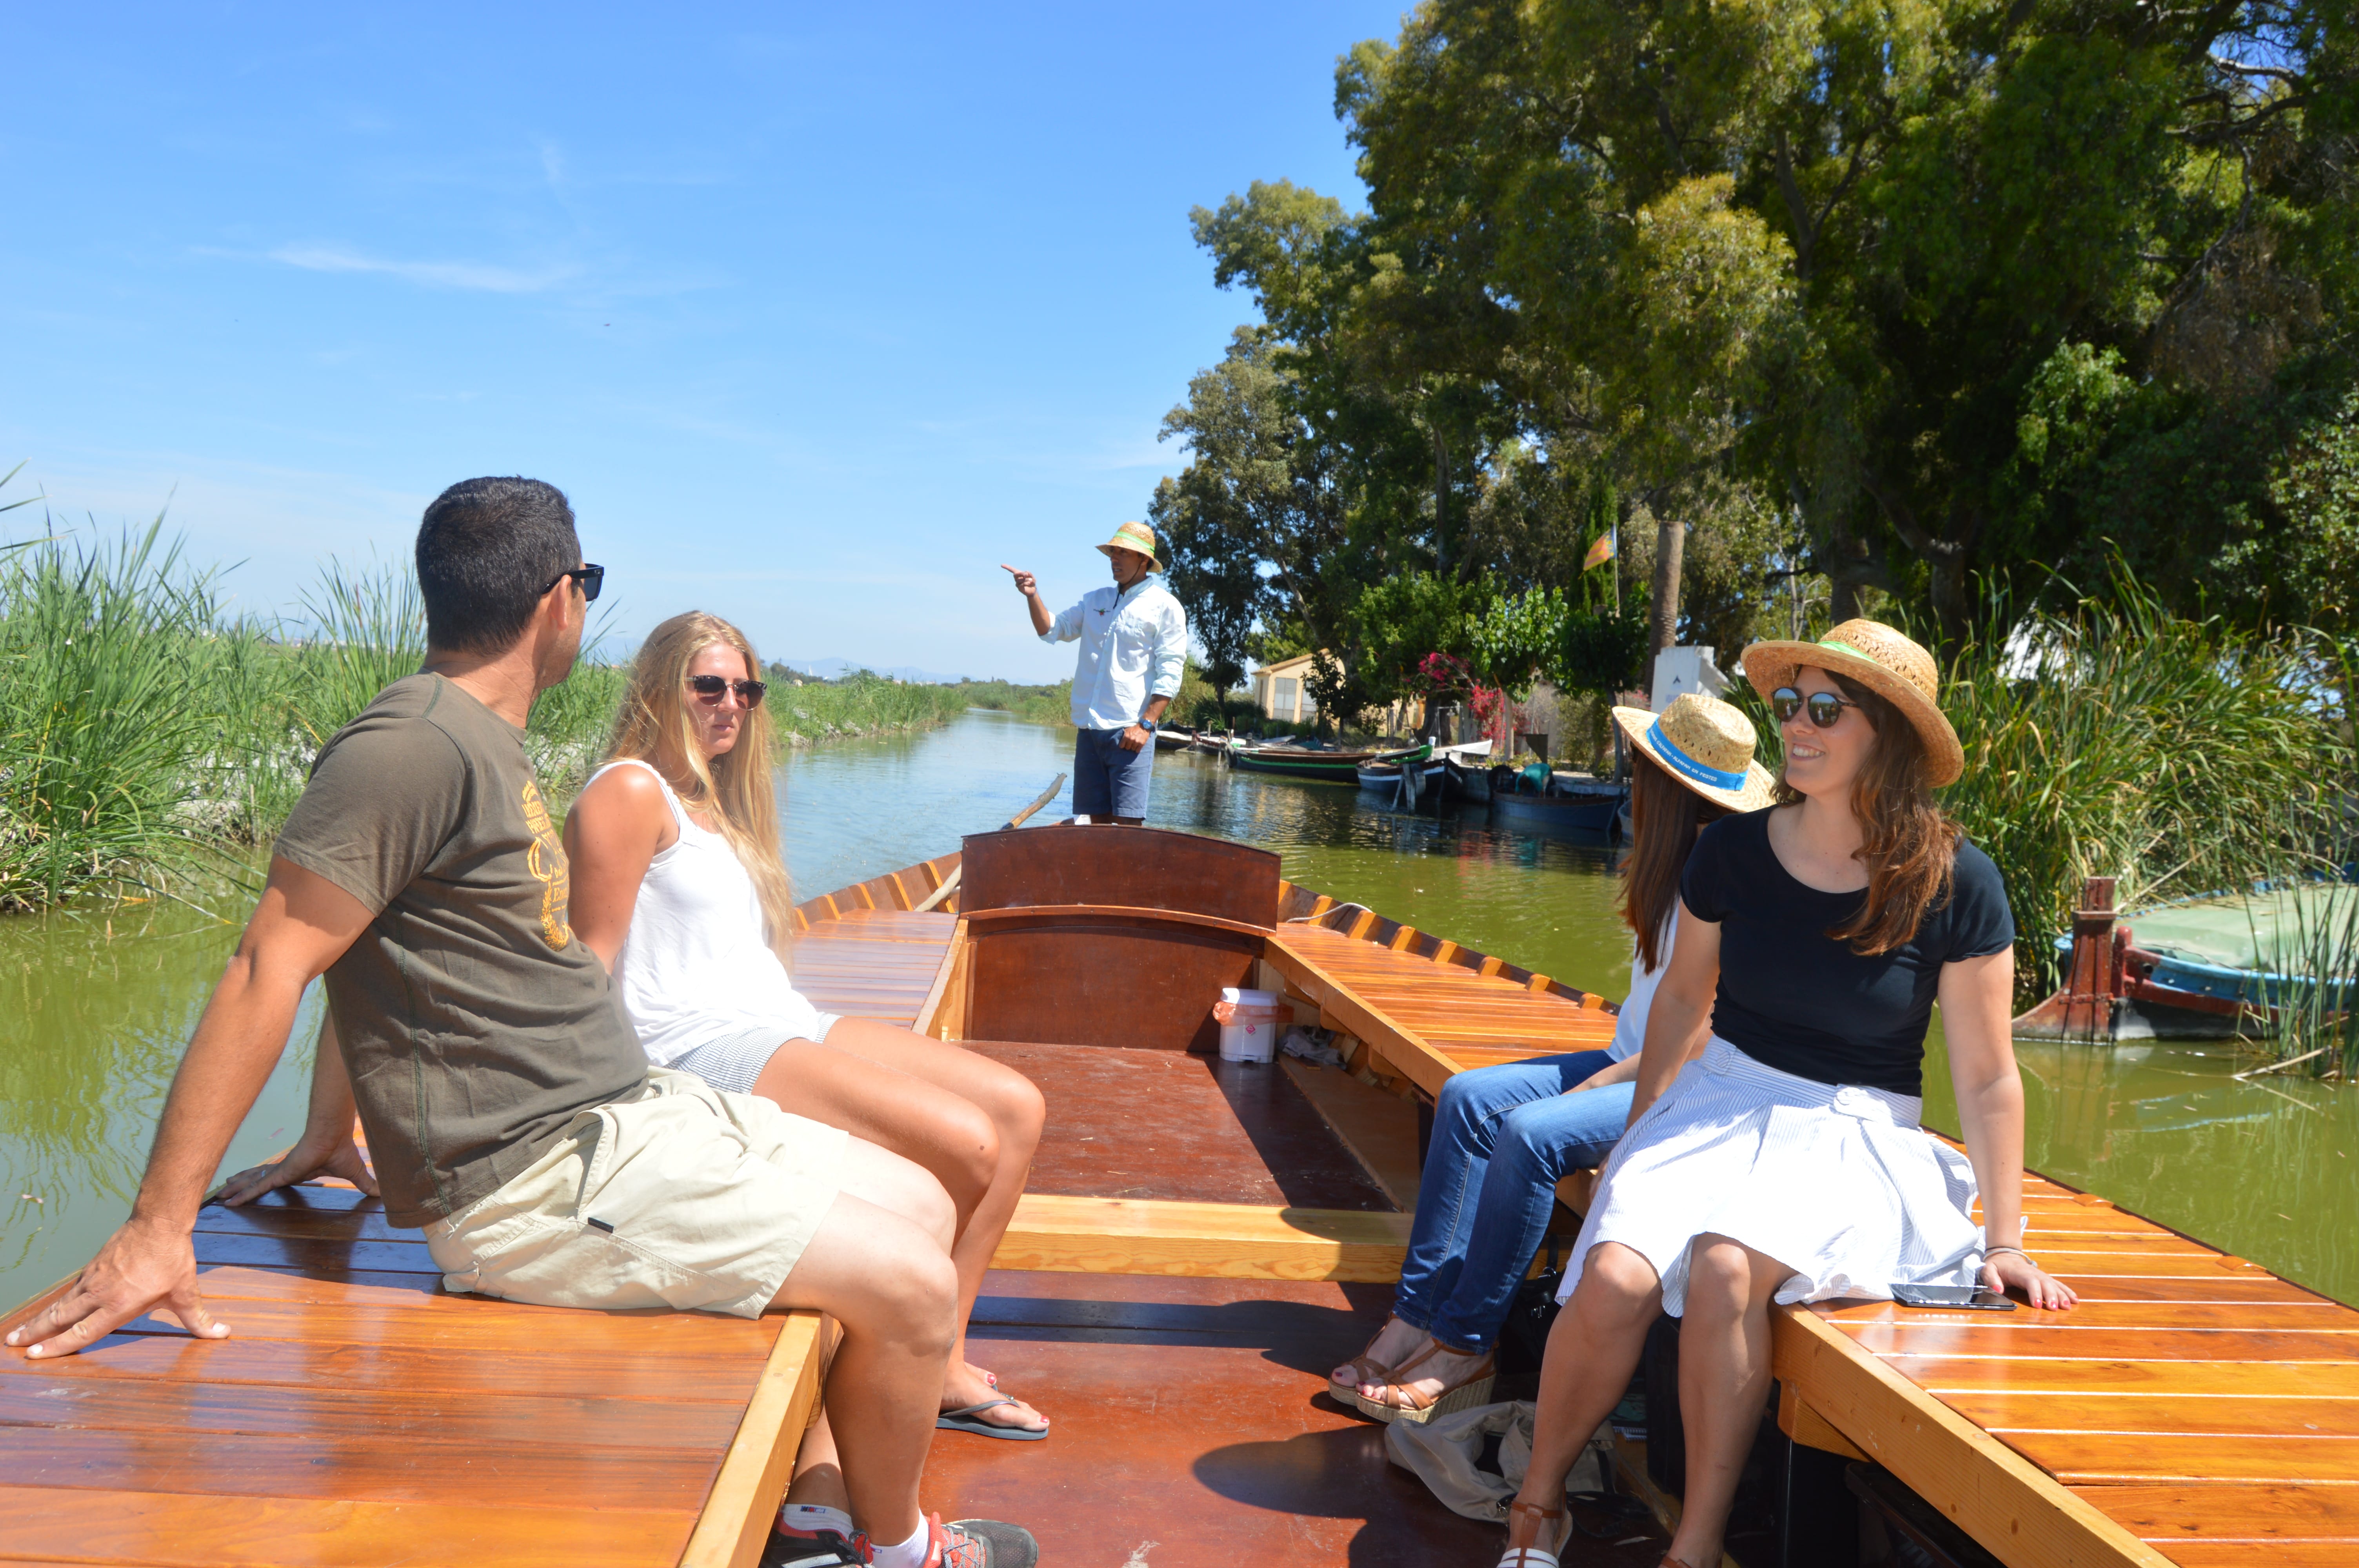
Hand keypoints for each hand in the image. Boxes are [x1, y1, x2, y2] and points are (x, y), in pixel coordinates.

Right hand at [5, 1216, 221, 1357]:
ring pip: (61, 1303)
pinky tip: (50, 1310)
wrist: (159, 1221)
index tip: (35, 1355)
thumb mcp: (187, 1293)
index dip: (58, 1345)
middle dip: (36, 1333)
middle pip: (61, 1318)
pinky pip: (71, 1290)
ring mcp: (93, 1278)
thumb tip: (223, 1334)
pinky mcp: (93, 1267)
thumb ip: (199, 1319)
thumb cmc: (173, 1260)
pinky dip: (56, 1302)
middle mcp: (99, 1294)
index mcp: (118, 1305)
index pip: (82, 1332)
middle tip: (12, 1345)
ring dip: (39, 1319)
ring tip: (18, 1333)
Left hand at [219, 1130, 377, 1205]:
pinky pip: (258, 1187)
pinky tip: (230, 1201)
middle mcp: (285, 1170)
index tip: (253, 1186)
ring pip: (253, 1182)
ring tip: (220, 1196)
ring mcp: (280, 1171)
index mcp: (299, 1170)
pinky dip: (243, 1194)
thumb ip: (364, 1184)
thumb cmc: (341, 1150)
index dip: (264, 1181)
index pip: (277, 1178)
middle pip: (259, 1179)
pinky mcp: (280, 1173)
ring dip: (236, 1189)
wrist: (334, 1135)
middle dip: (242, 1184)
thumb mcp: (353, 1173)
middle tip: (224, 1192)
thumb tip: (383, 1193)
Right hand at [1000, 564, 1036, 597]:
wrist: (1032, 589)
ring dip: (1026, 579)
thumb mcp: (1032, 576)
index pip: (1011, 569)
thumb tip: (1026, 572)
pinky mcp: (1019, 588)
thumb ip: (1030, 574)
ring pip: (1020, 579)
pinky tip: (1029, 583)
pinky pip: (1021, 584)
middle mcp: (1016, 578)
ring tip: (1030, 580)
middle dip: (1021, 573)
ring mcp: (1017, 583)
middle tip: (1026, 574)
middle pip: (1015, 574)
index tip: (1001, 565)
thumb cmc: (1031, 581)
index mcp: (1019, 574)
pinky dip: (1026, 583)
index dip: (1007, 567)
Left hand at [1119, 724, 1149, 751]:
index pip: (1121, 746)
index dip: (1123, 745)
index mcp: (1126, 736)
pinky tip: (1138, 746)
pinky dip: (1137, 749)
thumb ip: (1123, 735)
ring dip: (1133, 747)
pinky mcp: (1141, 744)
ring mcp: (1136, 742)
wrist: (1144, 726)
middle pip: (1127, 748)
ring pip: (1132, 749)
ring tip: (1135, 744)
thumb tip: (1118, 739)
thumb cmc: (1134, 728)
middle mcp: (1131, 739)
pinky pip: (1137, 751)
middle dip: (1129, 746)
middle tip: (1131, 744)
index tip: (1125, 744)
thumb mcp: (1127, 730)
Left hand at [1983, 1249, 2076, 1309]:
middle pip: (2046, 1284)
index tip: (2037, 1305)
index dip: (2035, 1292)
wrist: (2005, 1255)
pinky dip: (2067, 1292)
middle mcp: (2034, 1273)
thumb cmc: (1997, 1265)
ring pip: (2054, 1285)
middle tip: (2055, 1308)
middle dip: (2051, 1296)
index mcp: (2020, 1272)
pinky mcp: (2046, 1279)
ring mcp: (2042, 1275)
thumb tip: (1998, 1289)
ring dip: (2062, 1295)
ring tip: (2068, 1306)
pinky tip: (2075, 1300)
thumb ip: (1991, 1278)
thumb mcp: (1988, 1269)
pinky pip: (2059, 1284)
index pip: (2030, 1281)